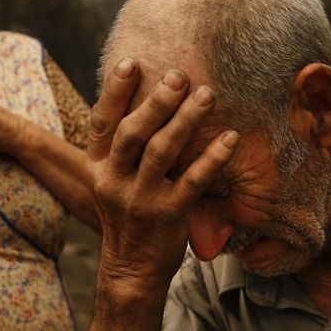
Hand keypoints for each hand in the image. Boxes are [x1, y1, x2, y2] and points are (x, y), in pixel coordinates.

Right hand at [88, 58, 238, 296]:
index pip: (101, 124)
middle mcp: (114, 181)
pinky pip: (192, 182)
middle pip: (133, 133)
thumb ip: (124, 147)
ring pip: (160, 153)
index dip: (115, 93)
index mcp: (99, 167)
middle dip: (156, 101)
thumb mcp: (113, 180)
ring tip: (207, 94)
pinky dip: (212, 159)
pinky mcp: (168, 216)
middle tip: (178, 75)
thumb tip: (147, 99)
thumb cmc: (130, 213)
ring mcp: (140, 200)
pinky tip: (230, 138)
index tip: (131, 63)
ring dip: (185, 121)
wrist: (131, 268)